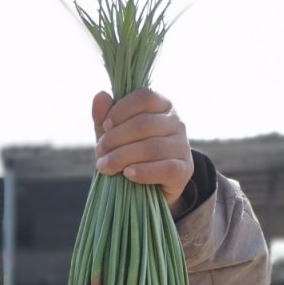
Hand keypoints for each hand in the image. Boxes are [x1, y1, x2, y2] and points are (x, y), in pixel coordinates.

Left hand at [92, 88, 193, 213]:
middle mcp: (176, 122)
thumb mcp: (114, 136)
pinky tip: (128, 174)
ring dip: (122, 157)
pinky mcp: (184, 170)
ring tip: (105, 167)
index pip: (144, 96)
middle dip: (115, 138)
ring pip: (152, 147)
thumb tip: (100, 95)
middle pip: (144, 124)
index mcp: (162, 106)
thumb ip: (105, 118)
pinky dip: (144, 171)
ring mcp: (183, 146)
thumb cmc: (130, 156)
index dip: (121, 110)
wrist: (149, 189)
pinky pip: (166, 168)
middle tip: (99, 152)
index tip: (105, 126)